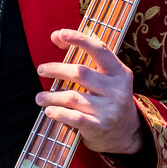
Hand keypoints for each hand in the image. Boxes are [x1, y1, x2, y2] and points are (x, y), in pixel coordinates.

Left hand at [35, 29, 144, 155]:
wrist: (126, 134)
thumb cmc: (108, 99)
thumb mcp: (108, 78)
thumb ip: (87, 58)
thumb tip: (57, 35)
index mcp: (120, 73)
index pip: (100, 49)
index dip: (79, 39)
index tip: (59, 33)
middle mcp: (117, 89)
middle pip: (81, 73)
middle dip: (57, 69)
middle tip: (41, 69)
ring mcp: (110, 109)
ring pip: (72, 97)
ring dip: (51, 96)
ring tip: (39, 98)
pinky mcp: (99, 126)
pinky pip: (74, 117)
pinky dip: (58, 113)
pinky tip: (49, 111)